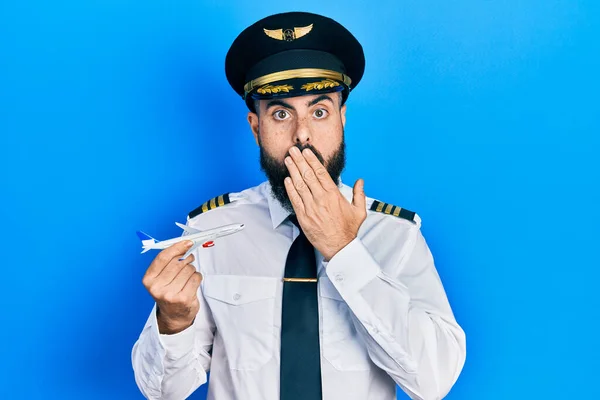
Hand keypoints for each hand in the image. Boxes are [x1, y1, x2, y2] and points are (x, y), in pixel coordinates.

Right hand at [142, 240, 201, 333]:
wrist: (174, 316)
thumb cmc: (168, 292)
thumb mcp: (161, 278)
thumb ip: (168, 262)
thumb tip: (184, 244)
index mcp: (149, 280)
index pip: (163, 257)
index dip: (177, 247)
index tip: (187, 243)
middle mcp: (157, 288)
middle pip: (178, 262)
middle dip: (186, 258)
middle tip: (188, 260)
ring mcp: (170, 294)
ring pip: (188, 269)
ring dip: (191, 270)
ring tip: (187, 277)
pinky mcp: (184, 299)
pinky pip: (196, 278)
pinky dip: (197, 277)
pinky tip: (192, 283)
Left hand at [284, 146, 366, 260]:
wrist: (339, 247)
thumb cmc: (349, 230)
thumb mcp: (360, 211)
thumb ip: (359, 194)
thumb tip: (361, 181)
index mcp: (334, 195)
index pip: (321, 173)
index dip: (312, 160)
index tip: (307, 152)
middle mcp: (321, 199)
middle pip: (308, 175)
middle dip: (299, 161)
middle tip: (293, 150)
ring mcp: (311, 208)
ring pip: (299, 185)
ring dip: (292, 171)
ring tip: (288, 160)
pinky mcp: (303, 217)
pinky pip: (295, 200)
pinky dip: (290, 189)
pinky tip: (287, 180)